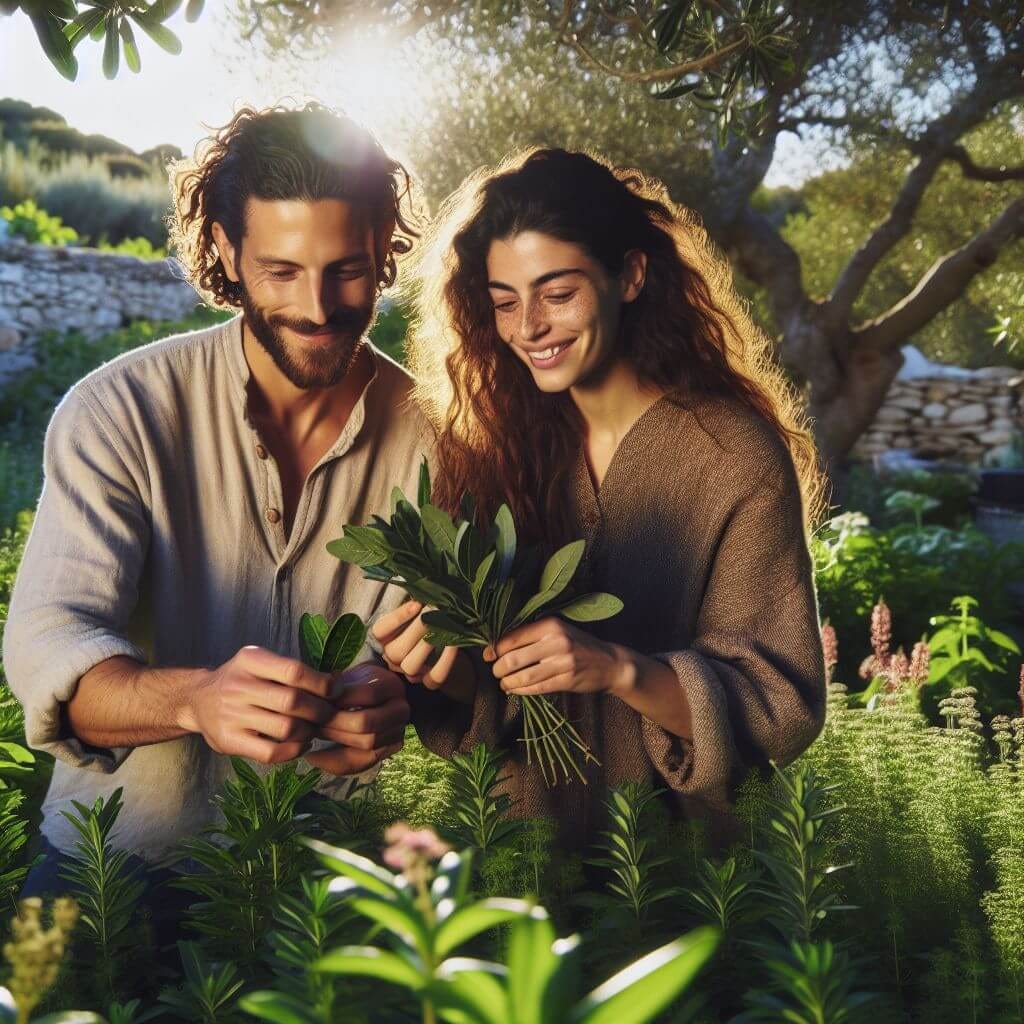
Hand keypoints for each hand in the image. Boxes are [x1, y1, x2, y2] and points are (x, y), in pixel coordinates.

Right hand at [182, 645, 335, 764]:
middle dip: (321, 710)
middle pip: (293, 701)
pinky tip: (301, 744)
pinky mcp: (228, 741)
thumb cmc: (241, 680)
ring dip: (309, 731)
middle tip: (331, 714)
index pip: (294, 671)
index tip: (335, 691)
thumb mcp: (259, 662)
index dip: (321, 684)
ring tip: (315, 729)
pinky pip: (270, 752)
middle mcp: (238, 686)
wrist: (198, 700)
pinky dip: (293, 751)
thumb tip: (337, 681)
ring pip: (285, 728)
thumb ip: (291, 670)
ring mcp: (231, 715)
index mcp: (250, 660)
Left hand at [306, 663, 409, 774]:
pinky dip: (335, 761)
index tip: (317, 701)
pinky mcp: (388, 750)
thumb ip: (335, 687)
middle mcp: (401, 709)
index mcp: (392, 686)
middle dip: (335, 724)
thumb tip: (314, 701)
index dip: (340, 699)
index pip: (368, 694)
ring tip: (313, 734)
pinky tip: (314, 757)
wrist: (373, 695)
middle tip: (312, 721)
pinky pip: (363, 762)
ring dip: (335, 740)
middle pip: (367, 722)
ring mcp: (398, 731)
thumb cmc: (355, 684)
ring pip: (367, 744)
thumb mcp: (349, 677)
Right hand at [372, 600, 463, 690]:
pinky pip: (434, 677)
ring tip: (442, 628)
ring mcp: (409, 672)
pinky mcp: (428, 681)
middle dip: (417, 629)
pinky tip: (455, 643)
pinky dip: (446, 661)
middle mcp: (393, 657)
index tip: (417, 603)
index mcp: (385, 638)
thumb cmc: (427, 620)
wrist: (445, 647)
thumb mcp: (418, 610)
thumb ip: (417, 602)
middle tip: (435, 611)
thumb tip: (424, 587)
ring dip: (427, 645)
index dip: (397, 617)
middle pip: (396, 650)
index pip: (380, 631)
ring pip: (410, 665)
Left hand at [486, 617, 631, 696]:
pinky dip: (521, 690)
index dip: (494, 649)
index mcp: (550, 625)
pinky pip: (536, 688)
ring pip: (523, 675)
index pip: (512, 637)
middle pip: (513, 658)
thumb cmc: (578, 645)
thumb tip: (498, 645)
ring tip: (503, 684)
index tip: (487, 656)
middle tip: (496, 673)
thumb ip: (532, 635)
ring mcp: (562, 662)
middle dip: (498, 669)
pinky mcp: (567, 680)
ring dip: (507, 682)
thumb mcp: (558, 631)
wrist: (610, 662)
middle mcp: (555, 641)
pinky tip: (514, 690)